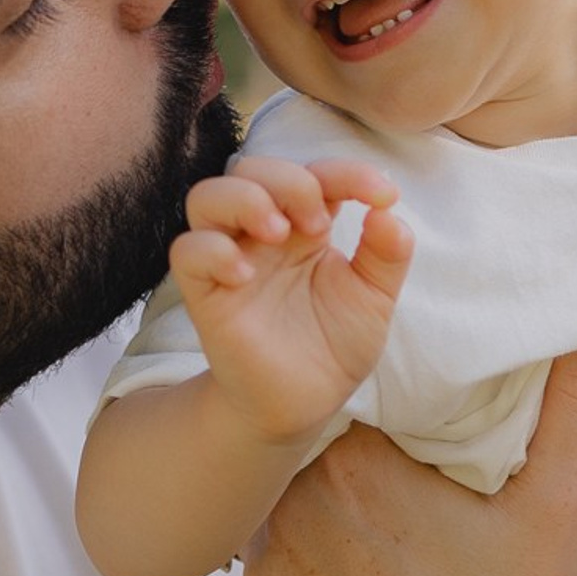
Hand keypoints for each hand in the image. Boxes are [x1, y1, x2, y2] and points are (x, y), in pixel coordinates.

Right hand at [174, 157, 412, 447]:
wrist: (304, 405)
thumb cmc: (333, 346)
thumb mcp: (374, 299)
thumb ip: (387, 255)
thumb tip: (390, 213)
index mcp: (305, 226)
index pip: (316, 174)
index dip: (348, 173)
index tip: (384, 195)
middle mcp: (263, 235)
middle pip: (252, 169)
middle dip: (289, 182)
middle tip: (320, 224)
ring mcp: (230, 261)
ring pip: (207, 197)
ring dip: (244, 200)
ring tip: (279, 233)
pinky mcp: (206, 295)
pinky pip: (186, 251)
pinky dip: (213, 251)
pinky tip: (245, 276)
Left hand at [237, 346, 576, 575]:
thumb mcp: (564, 517)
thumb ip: (573, 407)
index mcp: (356, 462)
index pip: (363, 394)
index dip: (399, 400)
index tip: (432, 422)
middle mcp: (289, 507)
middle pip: (321, 451)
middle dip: (362, 457)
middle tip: (417, 487)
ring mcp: (262, 574)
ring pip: (294, 513)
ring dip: (331, 518)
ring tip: (390, 543)